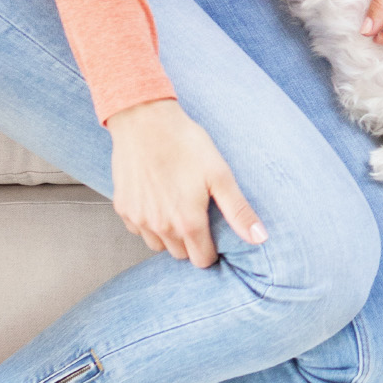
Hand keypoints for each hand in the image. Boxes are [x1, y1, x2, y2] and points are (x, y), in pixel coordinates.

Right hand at [108, 99, 266, 267]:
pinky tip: (159, 199)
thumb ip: (238, 211)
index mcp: (187, 223)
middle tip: (199, 215)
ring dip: (170, 235)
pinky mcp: (123, 209)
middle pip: (180, 254)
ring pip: (158, 245)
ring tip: (180, 207)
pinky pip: (139, 229)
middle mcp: (160, 228)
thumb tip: (260, 239)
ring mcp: (138, 220)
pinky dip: (150, 222)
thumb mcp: (220, 175)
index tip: (216, 234)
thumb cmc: (187, 145)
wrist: (145, 122)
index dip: (212, 251)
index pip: (202, 260)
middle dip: (192, 243)